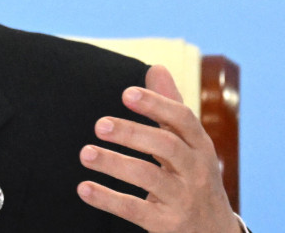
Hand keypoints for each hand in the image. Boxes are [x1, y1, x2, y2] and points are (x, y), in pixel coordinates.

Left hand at [76, 65, 238, 232]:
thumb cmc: (194, 179)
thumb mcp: (189, 145)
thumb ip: (170, 108)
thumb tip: (156, 68)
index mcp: (200, 146)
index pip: (183, 119)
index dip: (157, 104)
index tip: (127, 94)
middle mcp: (196, 171)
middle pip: (167, 146)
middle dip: (133, 133)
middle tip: (99, 125)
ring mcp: (183, 199)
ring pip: (150, 178)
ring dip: (115, 164)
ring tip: (86, 154)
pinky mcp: (167, 224)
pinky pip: (135, 210)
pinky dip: (108, 199)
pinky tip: (85, 188)